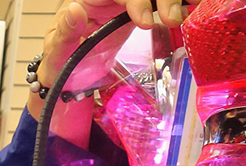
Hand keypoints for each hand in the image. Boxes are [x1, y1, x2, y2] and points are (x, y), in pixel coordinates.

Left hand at [40, 0, 187, 92]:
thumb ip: (65, 33)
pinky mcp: (141, 12)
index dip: (135, 0)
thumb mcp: (56, 53)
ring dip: (173, 0)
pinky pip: (161, 4)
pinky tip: (189, 13)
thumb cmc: (60, 64)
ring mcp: (127, 3)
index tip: (144, 21)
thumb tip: (74, 10)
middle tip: (172, 19)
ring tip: (183, 17)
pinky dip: (178, 5)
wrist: (70, 78)